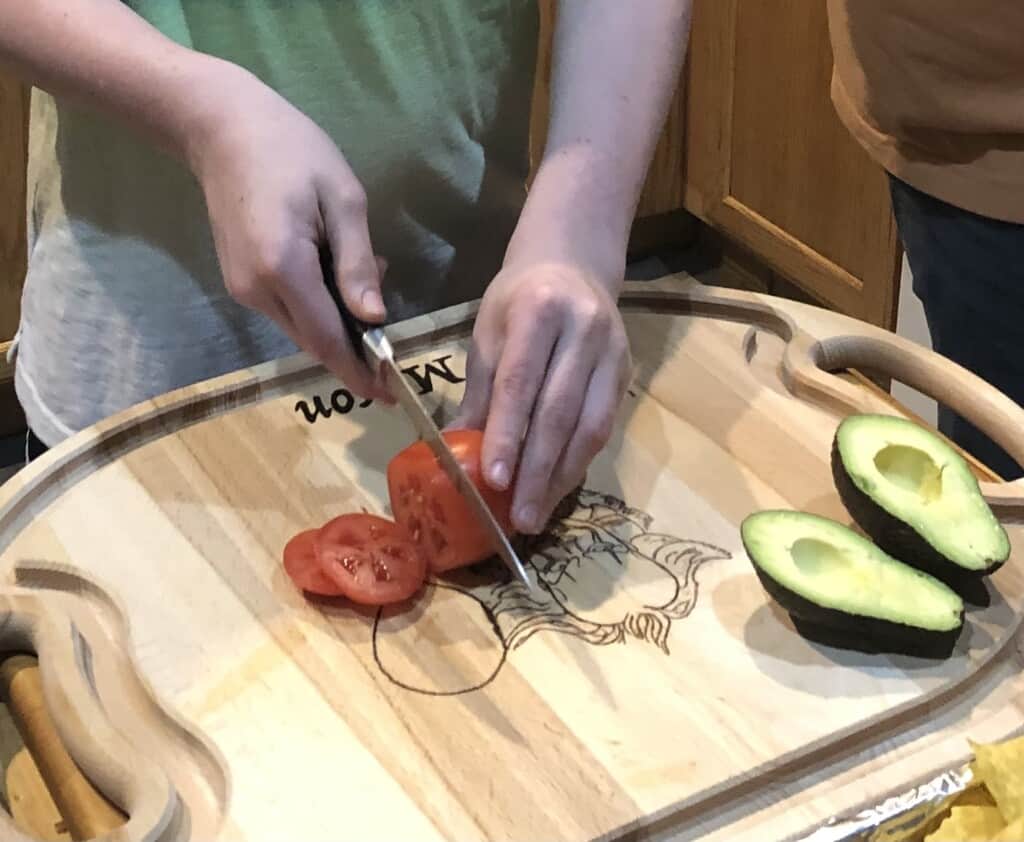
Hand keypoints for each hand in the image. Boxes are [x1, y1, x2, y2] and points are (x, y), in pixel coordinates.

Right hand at [186, 64, 387, 397]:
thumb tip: (376, 319)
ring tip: (370, 272)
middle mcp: (257, 290)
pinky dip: (319, 306)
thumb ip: (357, 265)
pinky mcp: (240, 282)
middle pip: (314, 341)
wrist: (223, 128)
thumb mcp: (343, 200)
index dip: (360, 371)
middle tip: (389, 324)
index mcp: (284, 269)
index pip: (328, 340)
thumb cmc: (293, 151)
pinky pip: (288, 310)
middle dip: (355, 348)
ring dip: (339, 322)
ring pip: (302, 329)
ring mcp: (243, 289)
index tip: (389, 395)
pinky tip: (337, 270)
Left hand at [452, 258, 631, 533]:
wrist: (574, 263)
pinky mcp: (626, 371)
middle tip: (520, 517)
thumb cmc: (518, 299)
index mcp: (538, 311)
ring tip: (538, 512)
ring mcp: (612, 351)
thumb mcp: (488, 332)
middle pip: (560, 411)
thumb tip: (458, 450)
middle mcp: (583, 330)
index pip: (521, 382)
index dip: (508, 434)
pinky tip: (558, 486)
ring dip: (563, 476)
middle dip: (538, 470)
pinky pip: (604, 425)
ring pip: (591, 425)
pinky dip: (579, 460)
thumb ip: (481, 390)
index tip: (494, 480)